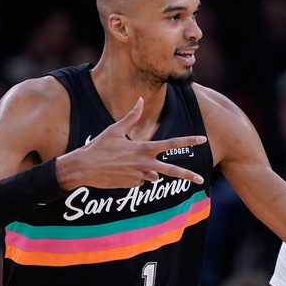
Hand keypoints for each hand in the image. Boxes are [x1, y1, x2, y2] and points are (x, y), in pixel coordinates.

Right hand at [56, 97, 206, 188]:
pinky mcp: (131, 186)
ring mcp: (138, 177)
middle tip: (200, 179)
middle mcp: (144, 164)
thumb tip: (140, 99)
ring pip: (152, 176)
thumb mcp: (115, 129)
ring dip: (146, 170)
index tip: (202, 140)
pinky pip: (139, 181)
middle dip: (187, 175)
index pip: (171, 144)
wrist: (83, 169)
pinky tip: (119, 171)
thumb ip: (132, 116)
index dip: (188, 141)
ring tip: (125, 163)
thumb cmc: (99, 147)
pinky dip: (134, 176)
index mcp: (143, 148)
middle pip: (171, 171)